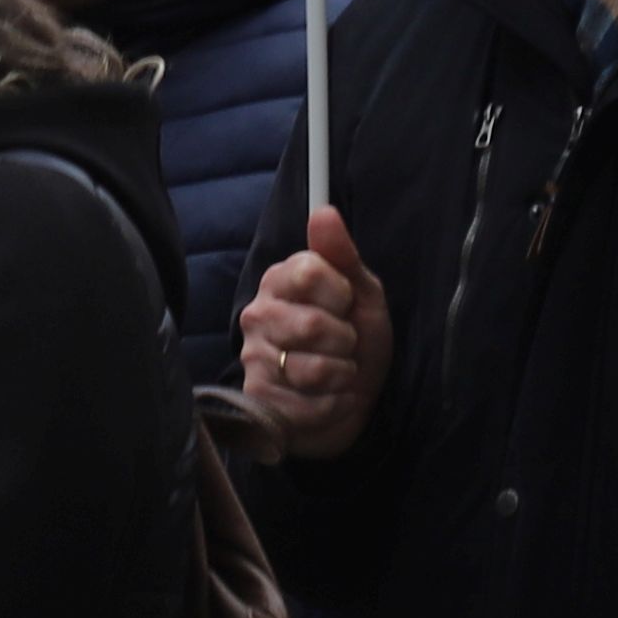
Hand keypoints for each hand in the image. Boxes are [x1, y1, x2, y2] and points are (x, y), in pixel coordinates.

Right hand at [233, 209, 388, 461]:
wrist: (354, 400)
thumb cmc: (356, 341)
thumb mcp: (362, 293)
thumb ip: (342, 254)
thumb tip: (324, 212)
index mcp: (280, 279)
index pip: (310, 272)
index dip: (341, 292)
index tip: (346, 302)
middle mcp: (258, 315)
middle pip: (312, 324)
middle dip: (345, 340)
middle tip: (345, 343)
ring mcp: (255, 358)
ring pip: (312, 369)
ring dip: (342, 375)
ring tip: (338, 372)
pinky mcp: (260, 399)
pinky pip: (309, 404)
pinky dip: (333, 404)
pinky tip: (330, 397)